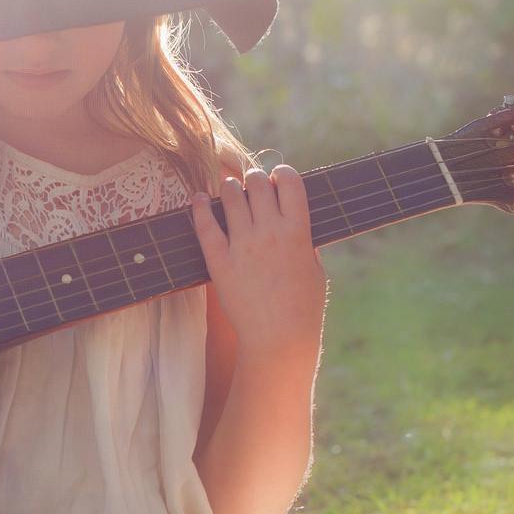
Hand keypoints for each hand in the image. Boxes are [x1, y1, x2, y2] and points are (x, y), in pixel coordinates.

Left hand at [190, 165, 325, 362]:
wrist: (278, 339)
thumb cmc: (303, 308)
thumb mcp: (315, 270)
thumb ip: (305, 241)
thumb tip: (295, 220)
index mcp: (298, 232)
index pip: (290, 182)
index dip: (283, 174)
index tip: (277, 179)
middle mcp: (270, 232)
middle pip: (257, 183)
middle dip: (254, 178)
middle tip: (251, 185)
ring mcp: (243, 246)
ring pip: (230, 196)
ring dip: (229, 188)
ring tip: (228, 191)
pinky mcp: (220, 262)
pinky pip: (205, 226)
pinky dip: (199, 207)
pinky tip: (198, 199)